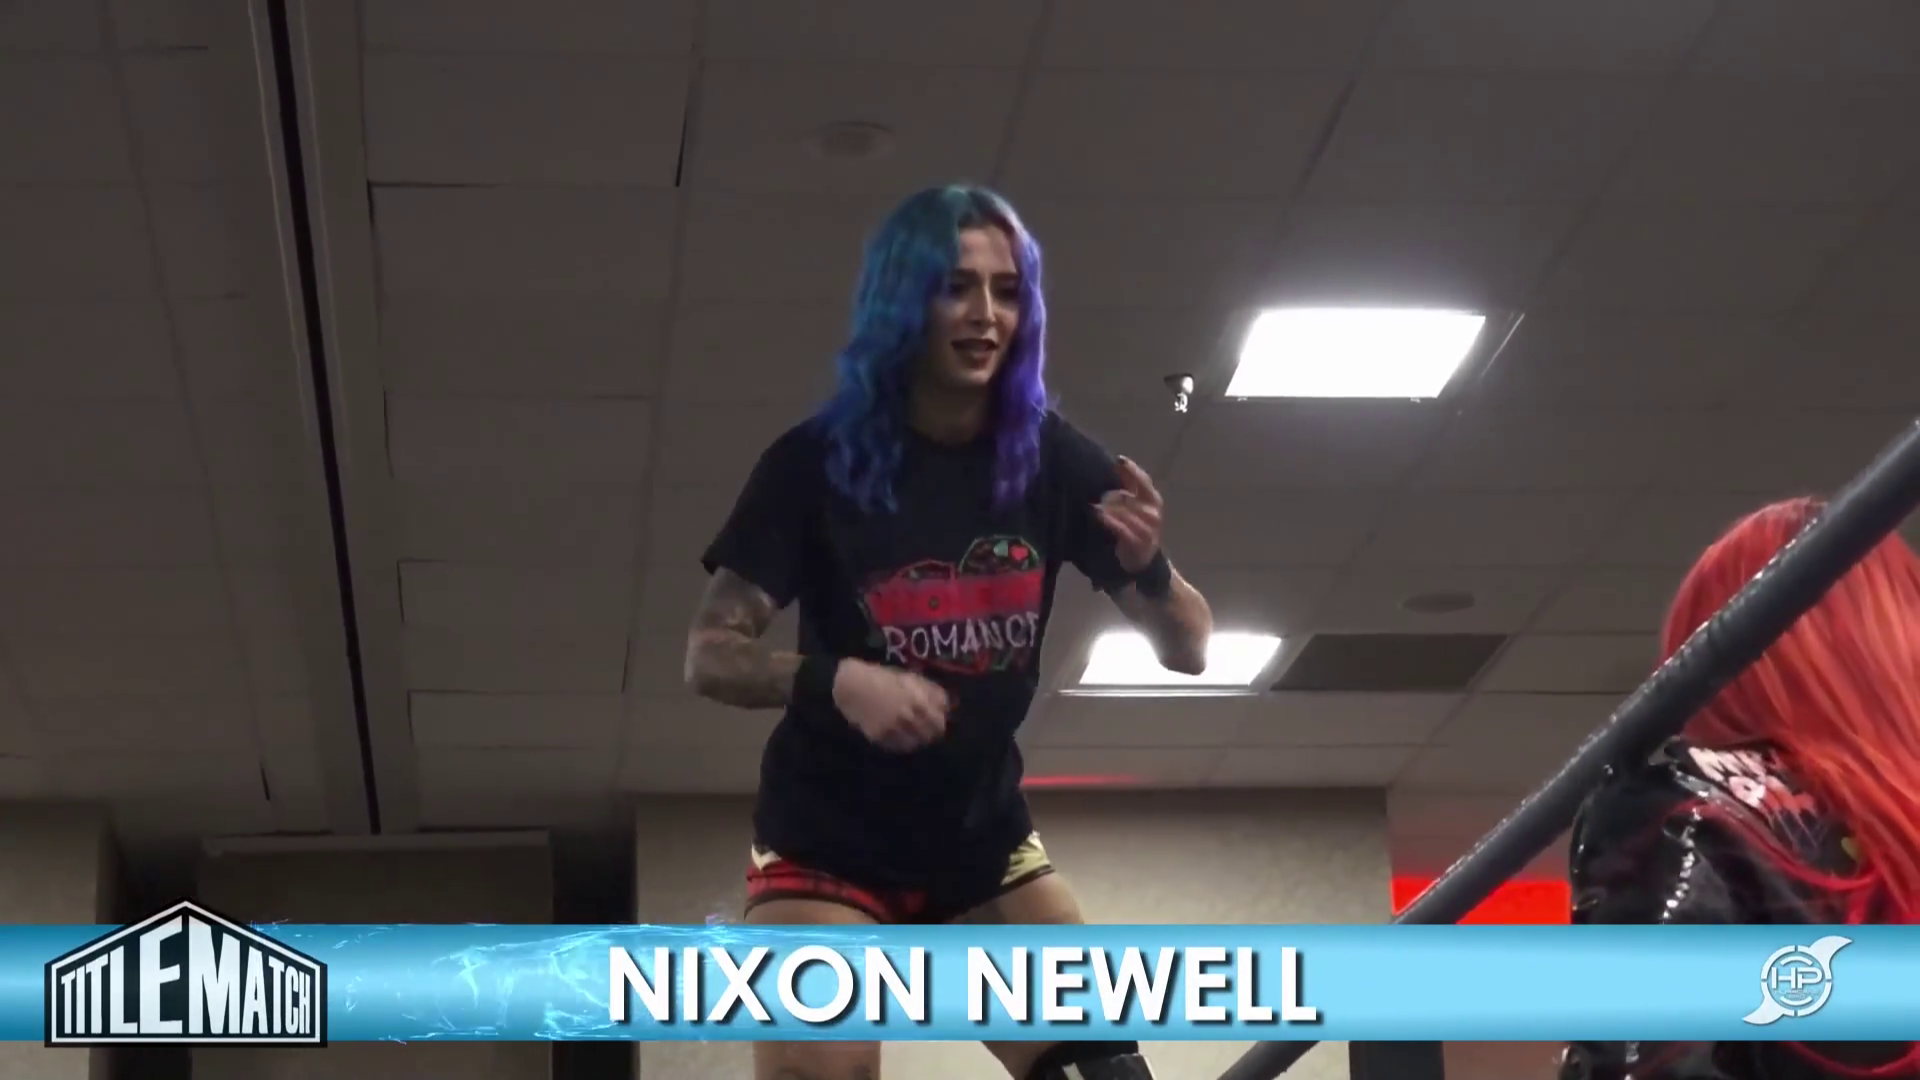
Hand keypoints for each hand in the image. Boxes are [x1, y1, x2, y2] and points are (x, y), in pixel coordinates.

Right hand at [831, 659, 950, 752]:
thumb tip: (948, 706)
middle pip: (928, 736)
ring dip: (916, 740)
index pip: (939, 723)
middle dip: (929, 734)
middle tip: (926, 731)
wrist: (852, 685)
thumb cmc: (883, 678)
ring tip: (912, 734)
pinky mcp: (879, 737)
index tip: (937, 723)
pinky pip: (896, 747)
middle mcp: (907, 717)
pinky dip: (901, 744)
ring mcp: (892, 729)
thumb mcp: (911, 678)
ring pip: (914, 744)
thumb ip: (932, 691)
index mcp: (918, 701)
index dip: (940, 724)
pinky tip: (899, 736)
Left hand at [1095, 456, 1163, 573]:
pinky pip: (1121, 528)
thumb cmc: (1138, 527)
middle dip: (1113, 493)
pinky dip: (1108, 521)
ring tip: (1093, 504)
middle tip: (1095, 488)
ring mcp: (1148, 529)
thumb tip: (1116, 464)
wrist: (1143, 559)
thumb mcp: (1137, 506)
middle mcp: (1153, 514)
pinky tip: (1097, 514)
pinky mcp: (1138, 543)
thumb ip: (1129, 488)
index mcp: (1154, 501)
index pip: (1144, 481)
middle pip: (1130, 497)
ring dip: (1107, 507)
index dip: (1131, 469)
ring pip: (1125, 513)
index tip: (1118, 460)